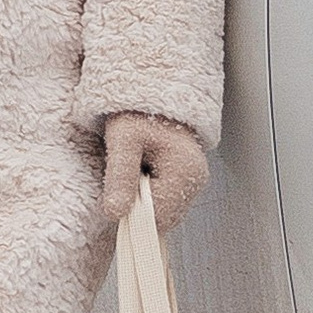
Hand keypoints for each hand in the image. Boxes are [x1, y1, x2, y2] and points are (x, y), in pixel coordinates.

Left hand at [102, 110, 209, 235]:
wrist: (151, 93)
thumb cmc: (137, 112)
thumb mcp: (123, 139)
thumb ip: (120, 176)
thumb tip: (115, 213)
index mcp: (186, 170)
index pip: (158, 217)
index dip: (132, 212)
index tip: (115, 194)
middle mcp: (196, 179)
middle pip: (163, 219)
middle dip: (139, 207)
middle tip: (125, 177)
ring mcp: (194, 182)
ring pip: (164, 214)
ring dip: (143, 202)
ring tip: (134, 172)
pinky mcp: (188, 181)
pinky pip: (166, 204)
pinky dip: (150, 197)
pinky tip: (141, 175)